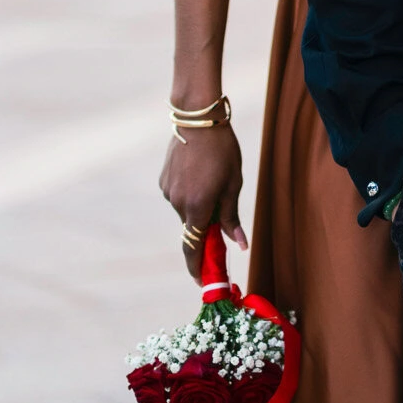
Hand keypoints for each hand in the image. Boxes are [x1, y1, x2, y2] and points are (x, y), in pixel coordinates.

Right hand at [159, 125, 246, 282]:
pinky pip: (178, 195)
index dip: (197, 268)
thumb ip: (231, 217)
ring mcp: (167, 191)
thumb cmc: (223, 151)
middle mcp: (178, 203)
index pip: (193, 248)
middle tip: (221, 219)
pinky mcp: (163, 180)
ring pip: (186, 210)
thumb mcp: (234, 184)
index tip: (203, 282)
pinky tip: (200, 172)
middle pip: (192, 227)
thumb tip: (239, 246)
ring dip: (199, 206)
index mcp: (197, 207)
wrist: (198, 120)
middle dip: (205, 229)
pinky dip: (190, 192)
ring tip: (213, 179)